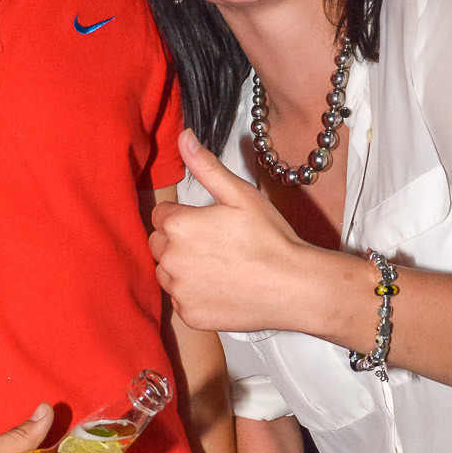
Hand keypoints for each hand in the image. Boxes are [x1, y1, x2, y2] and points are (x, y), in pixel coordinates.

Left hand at [150, 131, 308, 332]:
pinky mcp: (190, 315)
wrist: (293, 287)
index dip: (184, 216)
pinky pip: (180, 300)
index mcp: (178, 226)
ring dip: (182, 268)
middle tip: (214, 244)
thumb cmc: (270, 239)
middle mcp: (171, 260)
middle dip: (178, 241)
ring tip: (218, 266)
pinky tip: (221, 287)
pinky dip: (194, 295)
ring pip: (166, 273)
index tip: (207, 222)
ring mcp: (179, 291)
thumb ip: (205, 166)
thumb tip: (183, 137)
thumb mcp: (240, 194)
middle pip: (158, 244)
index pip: (160, 215)